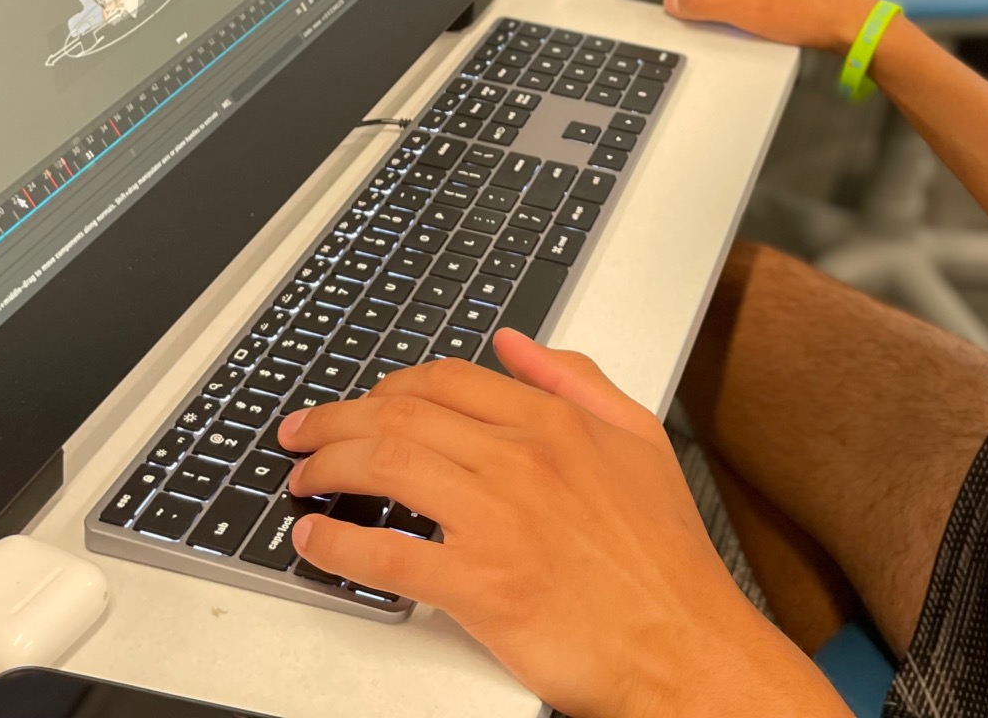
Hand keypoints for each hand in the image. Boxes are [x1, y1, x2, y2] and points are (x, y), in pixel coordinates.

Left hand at [279, 335, 848, 717]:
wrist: (686, 644)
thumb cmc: (666, 557)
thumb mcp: (639, 439)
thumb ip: (576, 380)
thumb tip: (516, 344)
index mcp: (553, 421)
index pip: (443, 380)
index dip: (385, 387)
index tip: (359, 403)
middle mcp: (520, 458)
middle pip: (399, 414)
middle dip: (335, 420)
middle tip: (303, 435)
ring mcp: (498, 519)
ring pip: (385, 466)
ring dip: (326, 469)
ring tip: (301, 480)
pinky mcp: (481, 584)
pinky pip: (388, 556)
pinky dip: (339, 547)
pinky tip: (315, 543)